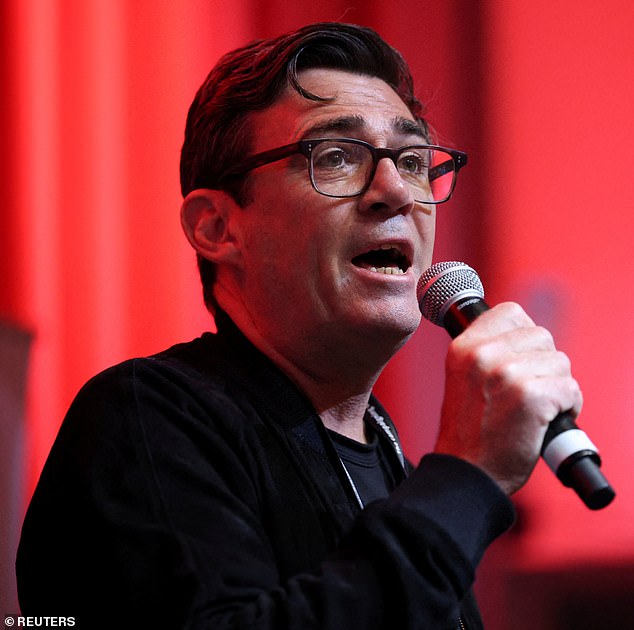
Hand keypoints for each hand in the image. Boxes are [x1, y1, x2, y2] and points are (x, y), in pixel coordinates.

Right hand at [434, 302, 582, 494]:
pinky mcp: (531, 396)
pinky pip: (571, 389)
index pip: (510, 313)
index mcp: (462, 347)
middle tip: (528, 391)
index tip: (521, 359)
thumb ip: (487, 352)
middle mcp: (482, 354)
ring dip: (557, 386)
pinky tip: (546, 421)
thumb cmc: (470, 432)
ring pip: (560, 362)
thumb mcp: (464, 378)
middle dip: (544, 364)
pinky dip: (569, 407)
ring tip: (536, 409)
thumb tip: (527, 336)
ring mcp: (506, 373)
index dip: (524, 335)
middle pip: (541, 336)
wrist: (466, 472)